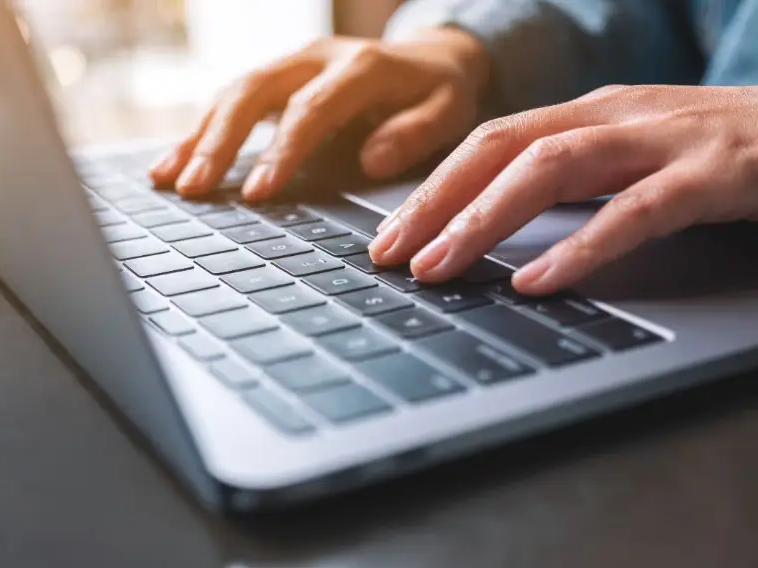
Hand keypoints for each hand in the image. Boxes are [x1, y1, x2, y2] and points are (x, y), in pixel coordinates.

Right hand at [150, 29, 489, 199]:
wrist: (430, 54)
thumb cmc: (439, 90)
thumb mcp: (450, 110)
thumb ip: (415, 132)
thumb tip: (373, 160)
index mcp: (362, 67)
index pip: (312, 109)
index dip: (281, 150)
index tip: (257, 193)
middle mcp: (317, 57)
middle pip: (255, 92)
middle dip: (220, 143)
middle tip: (194, 189)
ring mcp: (291, 63)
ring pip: (233, 92)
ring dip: (198, 136)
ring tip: (168, 180)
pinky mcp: (277, 77)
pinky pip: (230, 99)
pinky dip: (201, 131)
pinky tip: (175, 162)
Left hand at [369, 85, 757, 294]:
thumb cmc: (713, 150)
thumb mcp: (628, 156)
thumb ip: (569, 180)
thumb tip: (494, 226)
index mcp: (587, 113)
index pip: (488, 144)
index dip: (431, 189)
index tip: (388, 237)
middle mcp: (613, 116)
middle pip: (502, 149)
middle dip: (436, 204)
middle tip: (389, 257)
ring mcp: (663, 140)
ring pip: (552, 168)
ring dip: (485, 221)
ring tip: (440, 268)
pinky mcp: (713, 173)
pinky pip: (636, 210)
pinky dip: (582, 246)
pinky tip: (539, 280)